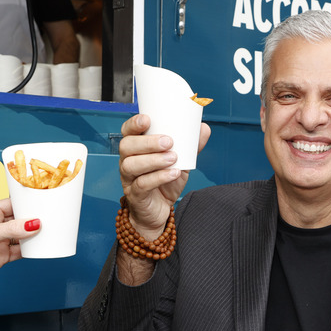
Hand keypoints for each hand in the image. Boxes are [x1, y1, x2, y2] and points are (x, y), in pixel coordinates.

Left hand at [0, 199, 40, 298]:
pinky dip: (30, 249)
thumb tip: (33, 223)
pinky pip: (20, 250)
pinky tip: (39, 247)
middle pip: (18, 219)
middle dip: (32, 219)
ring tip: (48, 232)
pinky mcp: (1, 256)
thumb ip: (11, 229)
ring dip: (32, 235)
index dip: (25, 203)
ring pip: (21, 234)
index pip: (10, 203)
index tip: (42, 202)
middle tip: (49, 218)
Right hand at [118, 114, 210, 239]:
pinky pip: (142, 184)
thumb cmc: (165, 182)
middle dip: (147, 142)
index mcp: (136, 149)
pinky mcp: (135, 195)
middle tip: (168, 142)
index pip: (128, 132)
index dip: (134, 124)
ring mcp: (129, 179)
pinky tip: (173, 173)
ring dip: (153, 160)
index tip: (148, 119)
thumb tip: (203, 128)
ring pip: (131, 165)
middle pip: (127, 146)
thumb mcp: (180, 162)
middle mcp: (128, 161)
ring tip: (173, 159)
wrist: (160, 211)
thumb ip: (190, 146)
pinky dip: (159, 177)